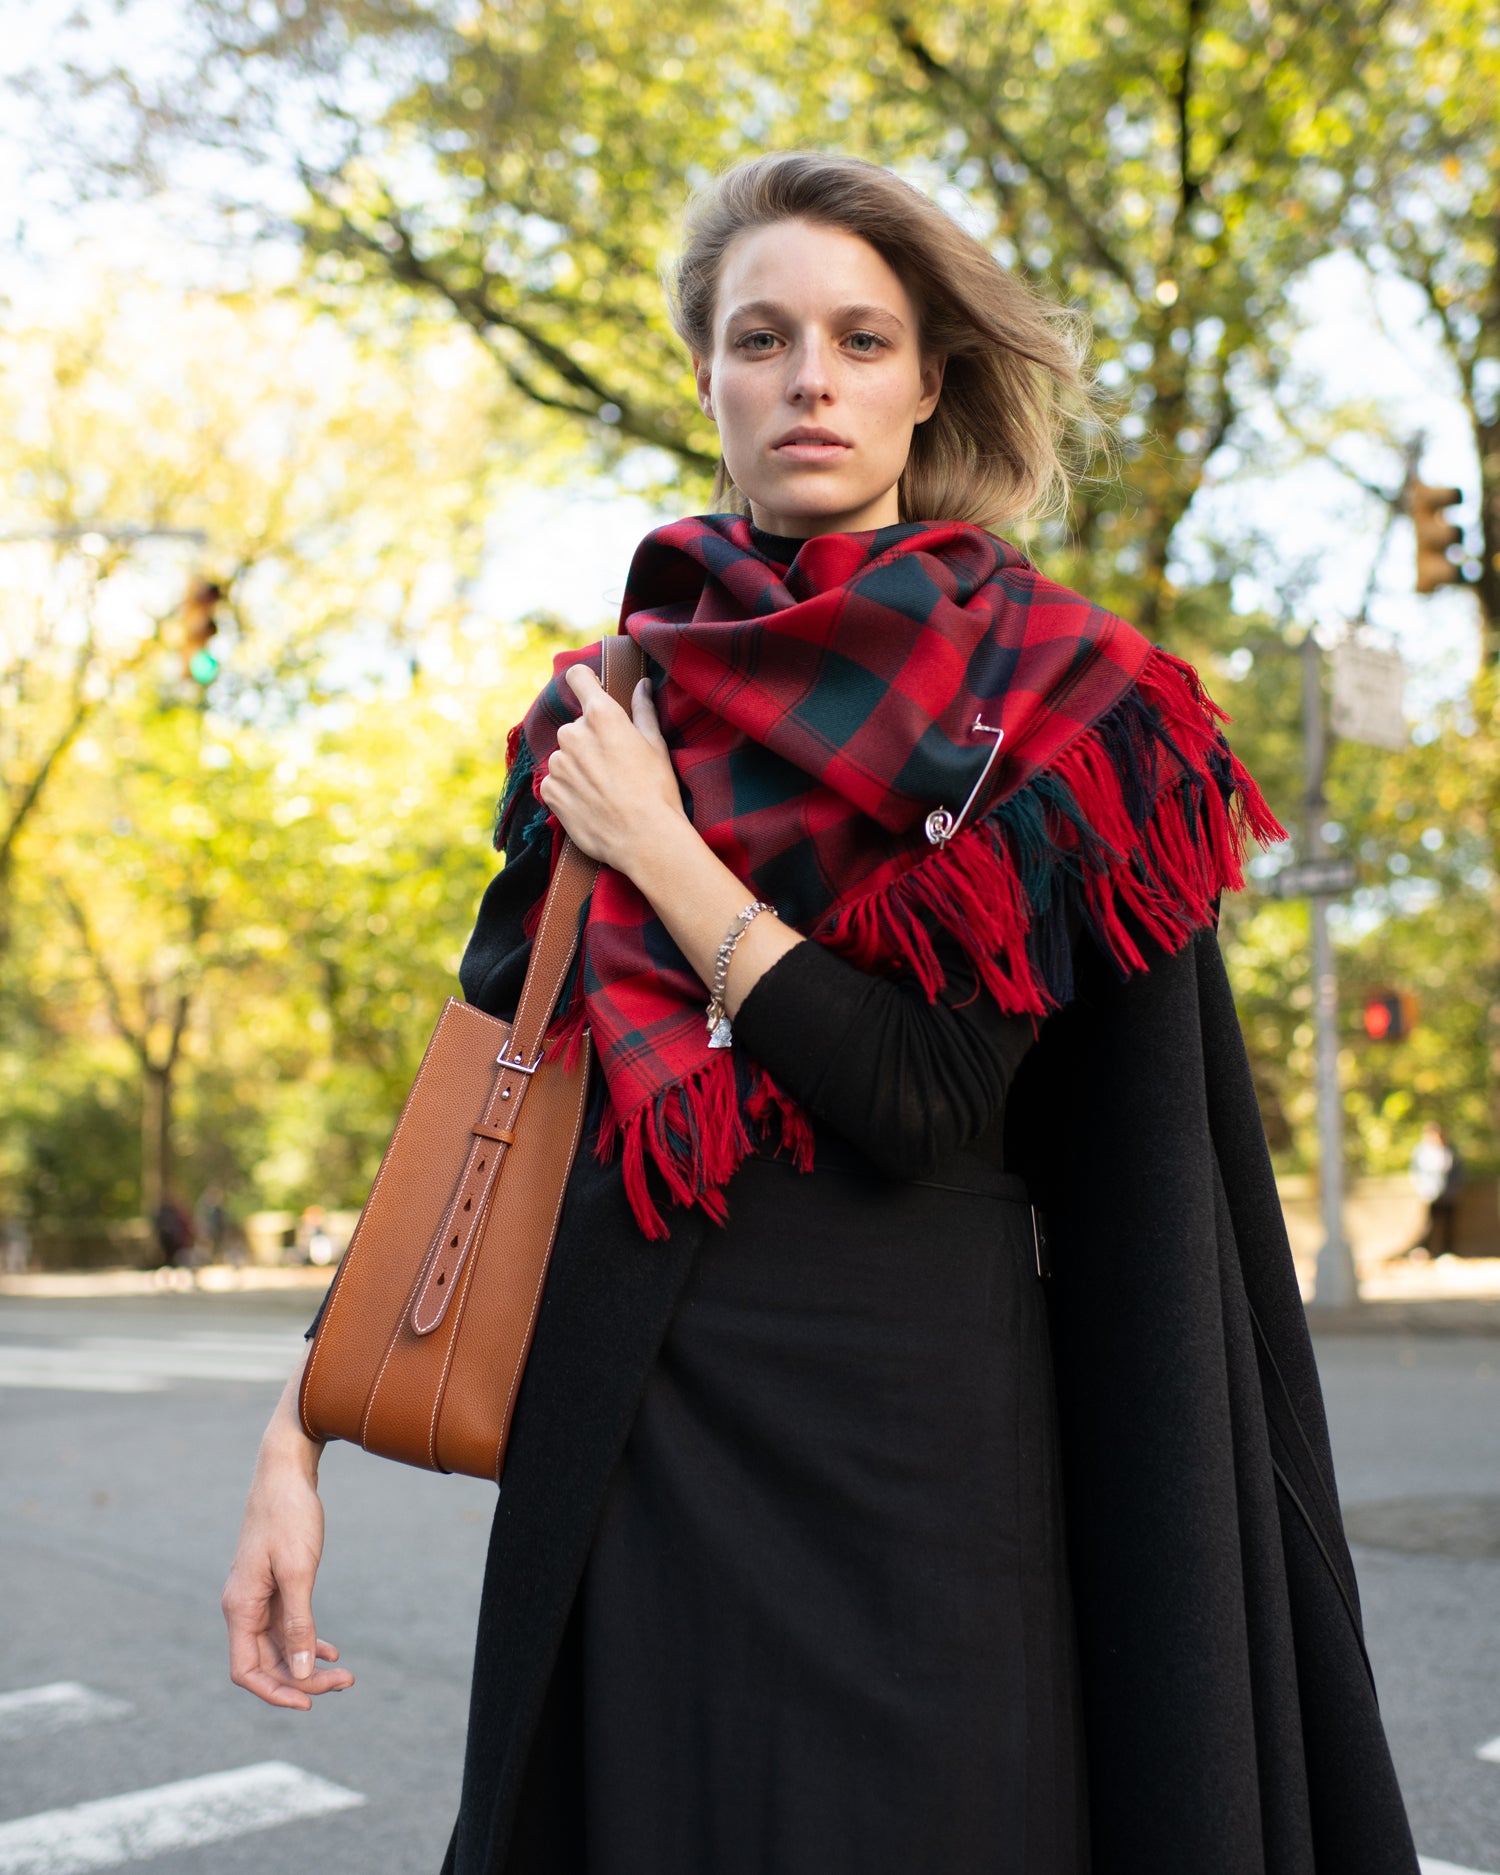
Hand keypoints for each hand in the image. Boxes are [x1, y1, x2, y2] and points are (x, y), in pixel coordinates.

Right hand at [223, 1415, 353, 1710]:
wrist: (286, 1472)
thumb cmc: (289, 1516)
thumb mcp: (299, 1571)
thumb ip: (300, 1624)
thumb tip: (302, 1673)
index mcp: (240, 1607)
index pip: (246, 1671)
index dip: (274, 1693)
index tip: (308, 1704)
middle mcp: (243, 1607)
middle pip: (267, 1663)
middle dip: (302, 1680)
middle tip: (345, 1682)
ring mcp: (257, 1598)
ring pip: (280, 1647)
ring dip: (308, 1664)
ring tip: (345, 1673)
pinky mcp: (273, 1586)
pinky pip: (286, 1627)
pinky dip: (307, 1641)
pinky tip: (331, 1651)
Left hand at [536, 664, 685, 874]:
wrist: (644, 839)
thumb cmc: (657, 791)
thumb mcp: (656, 745)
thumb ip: (643, 710)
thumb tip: (641, 685)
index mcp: (602, 716)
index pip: (578, 677)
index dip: (584, 680)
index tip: (590, 687)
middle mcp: (573, 734)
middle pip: (576, 726)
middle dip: (590, 739)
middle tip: (614, 765)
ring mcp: (558, 764)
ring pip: (565, 755)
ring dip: (578, 766)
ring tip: (604, 789)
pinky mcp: (550, 791)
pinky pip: (555, 781)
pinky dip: (568, 789)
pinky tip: (591, 803)